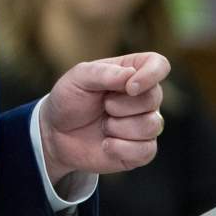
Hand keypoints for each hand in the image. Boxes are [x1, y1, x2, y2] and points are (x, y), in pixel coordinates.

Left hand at [38, 52, 169, 184]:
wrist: (56, 134)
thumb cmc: (69, 99)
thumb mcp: (78, 78)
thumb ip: (103, 73)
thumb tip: (131, 75)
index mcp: (131, 72)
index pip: (159, 64)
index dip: (151, 75)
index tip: (129, 87)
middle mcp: (143, 97)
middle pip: (153, 98)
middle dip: (121, 105)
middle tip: (103, 106)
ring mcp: (144, 124)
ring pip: (152, 125)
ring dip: (119, 127)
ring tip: (103, 125)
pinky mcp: (141, 150)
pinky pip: (146, 151)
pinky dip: (120, 148)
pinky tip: (105, 144)